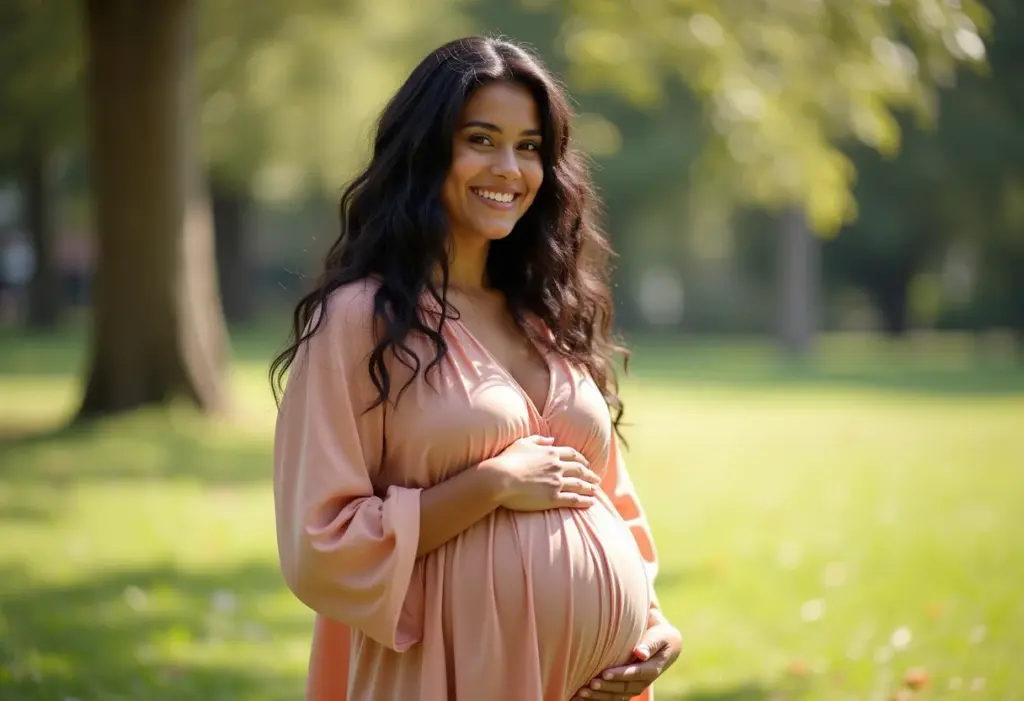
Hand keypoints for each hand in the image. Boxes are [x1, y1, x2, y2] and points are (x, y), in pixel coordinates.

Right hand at [481, 435, 599, 511]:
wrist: (499, 478)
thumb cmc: (506, 460)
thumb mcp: (522, 443)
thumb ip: (538, 440)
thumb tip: (552, 439)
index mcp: (550, 452)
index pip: (572, 454)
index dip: (582, 459)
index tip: (587, 463)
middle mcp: (557, 466)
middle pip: (580, 469)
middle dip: (590, 474)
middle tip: (597, 479)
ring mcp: (556, 483)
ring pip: (580, 484)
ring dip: (590, 488)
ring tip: (596, 491)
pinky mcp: (553, 498)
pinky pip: (574, 499)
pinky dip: (584, 501)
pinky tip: (591, 503)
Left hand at [572, 613, 681, 700]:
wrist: (664, 643)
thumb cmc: (659, 634)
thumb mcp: (660, 635)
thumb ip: (650, 643)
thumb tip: (640, 653)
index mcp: (654, 668)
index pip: (637, 674)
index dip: (621, 675)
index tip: (605, 673)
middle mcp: (645, 680)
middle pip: (626, 688)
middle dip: (607, 687)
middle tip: (590, 684)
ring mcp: (636, 685)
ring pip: (619, 695)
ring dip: (600, 696)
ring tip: (582, 693)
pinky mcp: (627, 687)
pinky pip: (614, 697)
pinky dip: (599, 698)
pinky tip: (583, 698)